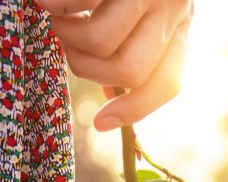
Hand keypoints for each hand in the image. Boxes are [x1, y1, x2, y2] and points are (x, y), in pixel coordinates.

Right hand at [38, 0, 193, 131]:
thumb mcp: (142, 4)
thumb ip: (132, 45)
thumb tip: (112, 94)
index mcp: (177, 18)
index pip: (167, 80)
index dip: (134, 110)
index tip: (100, 123)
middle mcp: (170, 1)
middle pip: (128, 70)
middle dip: (84, 67)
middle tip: (62, 42)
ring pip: (99, 42)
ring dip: (64, 34)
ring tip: (51, 13)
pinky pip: (72, 5)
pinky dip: (49, 6)